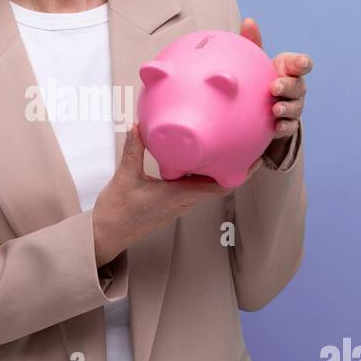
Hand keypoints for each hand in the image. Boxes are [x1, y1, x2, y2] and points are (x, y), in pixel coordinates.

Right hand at [91, 120, 262, 267]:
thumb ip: (133, 149)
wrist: (106, 234)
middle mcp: (183, 201)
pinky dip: (199, 174)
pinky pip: (192, 188)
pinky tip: (193, 159)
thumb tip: (138, 125)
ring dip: (216, 170)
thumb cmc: (117, 211)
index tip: (253, 157)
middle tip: (243, 145)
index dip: (241, 174)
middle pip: (218, 184)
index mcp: (179, 195)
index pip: (220, 186)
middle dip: (233, 166)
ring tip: (223, 147)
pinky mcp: (169, 204)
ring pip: (205, 186)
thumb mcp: (124, 176)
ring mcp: (177, 204)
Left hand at [239, 16, 311, 158]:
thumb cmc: (260, 76)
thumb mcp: (257, 60)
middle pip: (297, 85)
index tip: (300, 63)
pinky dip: (284, 125)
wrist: (259, 106)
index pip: (302, 64)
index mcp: (289, 69)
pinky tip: (275, 126)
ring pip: (295, 106)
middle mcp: (295, 86)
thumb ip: (253, 41)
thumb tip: (248, 20)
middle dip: (288, 86)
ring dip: (286, 107)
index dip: (303, 63)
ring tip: (275, 109)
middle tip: (275, 87)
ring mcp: (294, 105)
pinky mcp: (287, 122)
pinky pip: (289, 125)